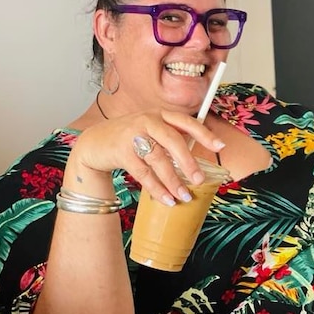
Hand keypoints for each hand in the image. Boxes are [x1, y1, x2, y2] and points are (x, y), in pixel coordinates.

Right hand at [65, 110, 225, 204]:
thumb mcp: (150, 131)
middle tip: (199, 179)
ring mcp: (133, 135)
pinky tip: (166, 199)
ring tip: (184, 196)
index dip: (204, 134)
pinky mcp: (121, 152)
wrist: (94, 144)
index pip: (186, 122)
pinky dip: (157, 188)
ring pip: (159, 159)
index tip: (220, 146)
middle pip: (173, 140)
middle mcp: (148, 121)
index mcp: (160, 115)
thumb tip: (195, 160)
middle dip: (188, 162)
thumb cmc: (129, 138)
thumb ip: (170, 139)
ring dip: (173, 181)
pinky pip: (143, 173)